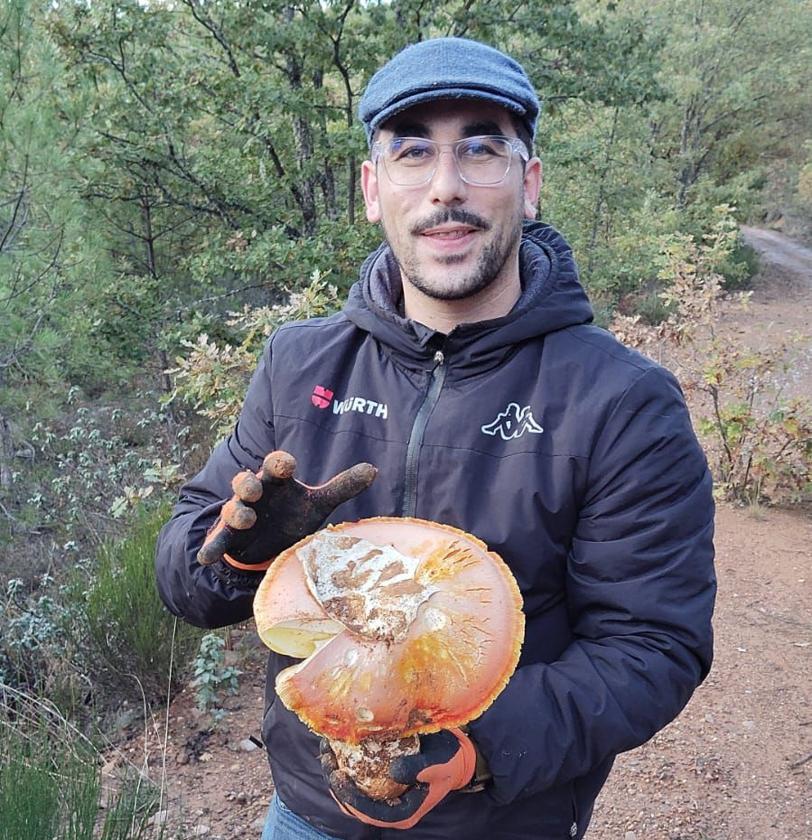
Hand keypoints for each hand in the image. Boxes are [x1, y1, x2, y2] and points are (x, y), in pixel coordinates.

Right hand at [197, 450, 375, 568]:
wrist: (267, 541)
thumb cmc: (293, 514)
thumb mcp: (318, 503)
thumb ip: (342, 487)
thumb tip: (374, 469)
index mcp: (277, 481)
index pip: (275, 465)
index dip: (279, 463)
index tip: (287, 465)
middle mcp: (256, 494)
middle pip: (247, 481)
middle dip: (249, 482)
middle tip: (256, 486)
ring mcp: (240, 515)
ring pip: (233, 508)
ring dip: (237, 512)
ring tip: (246, 518)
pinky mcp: (229, 538)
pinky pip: (218, 541)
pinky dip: (211, 548)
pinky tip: (205, 558)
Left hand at [321, 729, 476, 829]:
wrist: (457, 755)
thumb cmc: (449, 761)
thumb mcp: (438, 763)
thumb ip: (418, 767)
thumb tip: (393, 770)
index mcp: (403, 813)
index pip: (370, 814)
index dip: (350, 799)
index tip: (338, 777)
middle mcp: (391, 808)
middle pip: (355, 806)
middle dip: (337, 786)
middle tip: (327, 761)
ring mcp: (386, 795)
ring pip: (354, 792)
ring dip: (337, 774)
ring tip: (327, 752)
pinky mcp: (383, 781)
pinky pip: (360, 777)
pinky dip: (348, 763)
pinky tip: (338, 745)